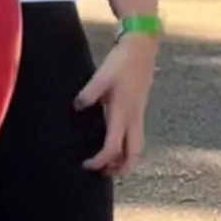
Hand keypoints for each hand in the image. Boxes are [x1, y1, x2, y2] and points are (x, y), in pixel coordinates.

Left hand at [76, 33, 157, 177]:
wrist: (143, 45)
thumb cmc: (122, 61)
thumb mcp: (102, 76)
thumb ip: (89, 93)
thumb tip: (77, 106)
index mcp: (123, 113)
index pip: (113, 147)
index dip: (100, 161)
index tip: (86, 165)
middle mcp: (134, 118)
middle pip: (133, 155)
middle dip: (120, 169)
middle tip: (102, 174)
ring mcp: (139, 115)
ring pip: (137, 148)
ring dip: (125, 160)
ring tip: (109, 166)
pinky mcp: (139, 110)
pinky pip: (136, 137)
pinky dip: (127, 148)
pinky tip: (115, 146)